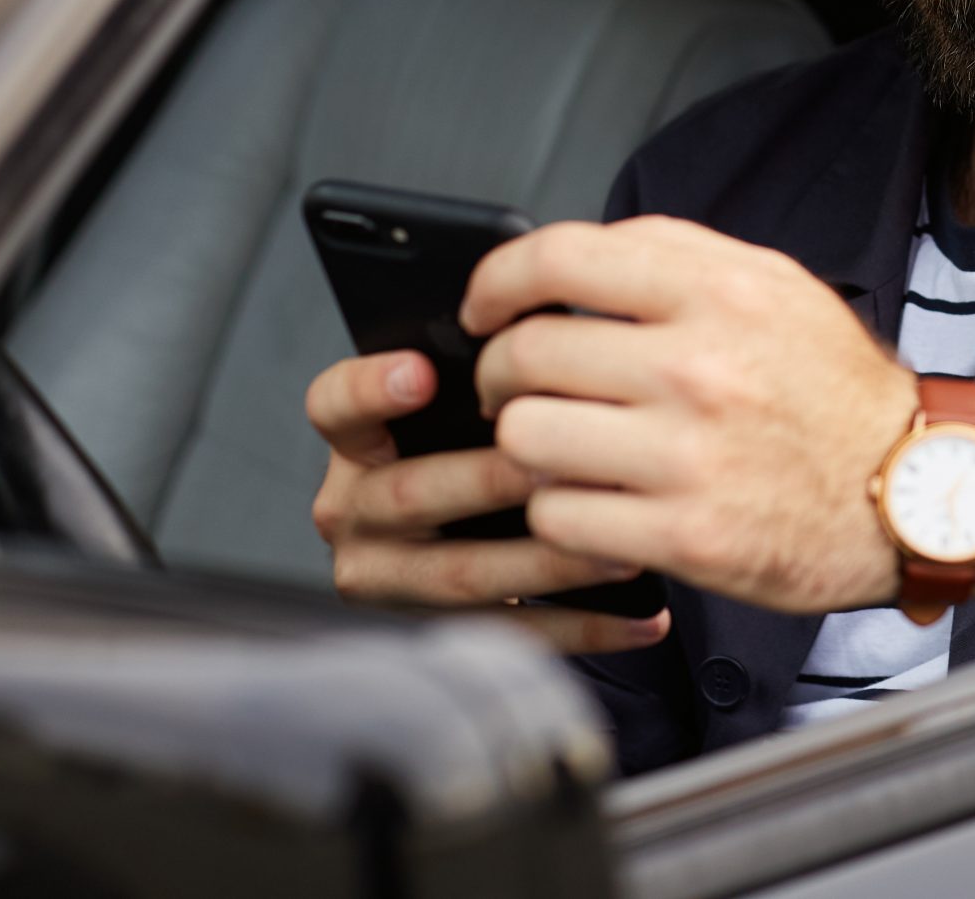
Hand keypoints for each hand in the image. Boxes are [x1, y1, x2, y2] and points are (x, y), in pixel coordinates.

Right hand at [304, 349, 671, 652]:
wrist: (482, 533)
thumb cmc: (482, 447)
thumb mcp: (466, 409)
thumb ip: (492, 384)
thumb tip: (558, 340)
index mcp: (359, 443)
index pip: (336, 406)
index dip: (371, 388)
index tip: (420, 372)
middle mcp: (354, 510)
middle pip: (410, 494)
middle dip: (491, 482)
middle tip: (559, 466)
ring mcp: (386, 576)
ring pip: (459, 573)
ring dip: (548, 563)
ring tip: (619, 552)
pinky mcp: (432, 631)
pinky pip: (505, 634)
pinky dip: (581, 627)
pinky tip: (638, 618)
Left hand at [466, 217, 920, 611]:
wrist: (918, 490)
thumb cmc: (837, 392)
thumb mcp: (776, 288)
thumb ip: (674, 259)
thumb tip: (566, 263)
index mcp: (719, 291)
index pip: (557, 260)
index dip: (496, 283)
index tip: (483, 310)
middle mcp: (700, 366)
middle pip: (526, 356)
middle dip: (501, 377)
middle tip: (516, 392)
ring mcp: (689, 455)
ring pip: (526, 439)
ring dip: (528, 447)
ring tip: (561, 452)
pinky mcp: (685, 535)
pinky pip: (559, 516)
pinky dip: (563, 513)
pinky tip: (597, 504)